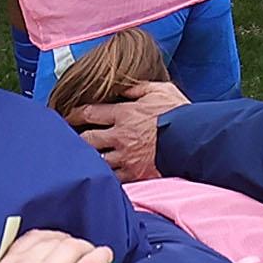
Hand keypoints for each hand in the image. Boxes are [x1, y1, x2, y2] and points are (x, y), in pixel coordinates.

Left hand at [63, 80, 186, 180]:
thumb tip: (120, 84)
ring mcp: (125, 158)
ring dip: (88, 157)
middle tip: (68, 137)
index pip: (89, 113)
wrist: (195, 140)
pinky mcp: (134, 174)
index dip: (74, 114)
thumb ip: (137, 87)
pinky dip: (105, 175)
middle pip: (86, 138)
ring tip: (82, 157)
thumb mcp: (159, 90)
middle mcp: (120, 136)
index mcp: (124, 114)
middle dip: (76, 137)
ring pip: (96, 159)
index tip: (68, 115)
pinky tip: (100, 173)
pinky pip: (112, 177)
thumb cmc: (180, 113)